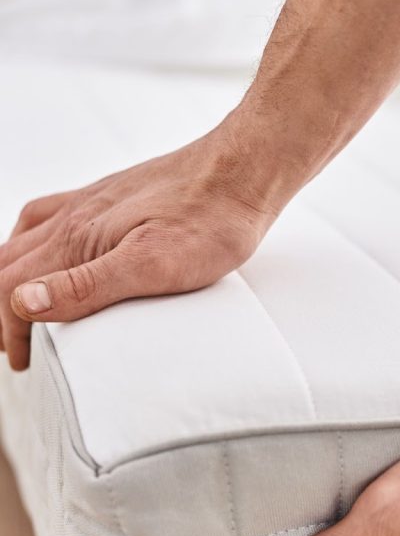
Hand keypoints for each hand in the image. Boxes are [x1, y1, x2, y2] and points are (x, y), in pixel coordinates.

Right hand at [0, 115, 284, 370]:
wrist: (240, 174)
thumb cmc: (209, 221)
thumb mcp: (153, 266)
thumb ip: (87, 286)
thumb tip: (25, 303)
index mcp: (76, 239)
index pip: (12, 288)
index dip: (10, 330)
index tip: (22, 362)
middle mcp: (72, 218)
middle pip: (9, 264)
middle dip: (3, 307)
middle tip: (14, 347)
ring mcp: (89, 204)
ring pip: (24, 240)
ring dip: (11, 276)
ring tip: (18, 307)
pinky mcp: (110, 198)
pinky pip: (49, 217)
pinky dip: (32, 242)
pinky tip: (49, 250)